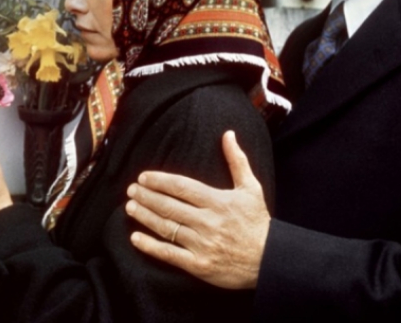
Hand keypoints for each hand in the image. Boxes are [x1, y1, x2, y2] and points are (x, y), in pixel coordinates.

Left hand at [125, 130, 270, 289]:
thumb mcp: (251, 188)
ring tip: (129, 207)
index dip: (160, 181)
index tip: (144, 177)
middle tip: (131, 189)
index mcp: (218, 202)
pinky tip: (135, 238)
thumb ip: (237, 160)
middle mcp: (208, 222)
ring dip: (145, 216)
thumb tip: (228, 134)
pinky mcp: (199, 265)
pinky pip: (170, 255)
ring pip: (167, 228)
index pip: (182, 187)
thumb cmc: (258, 222)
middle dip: (147, 197)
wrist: (270, 260)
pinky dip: (151, 246)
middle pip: (170, 206)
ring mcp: (202, 245)